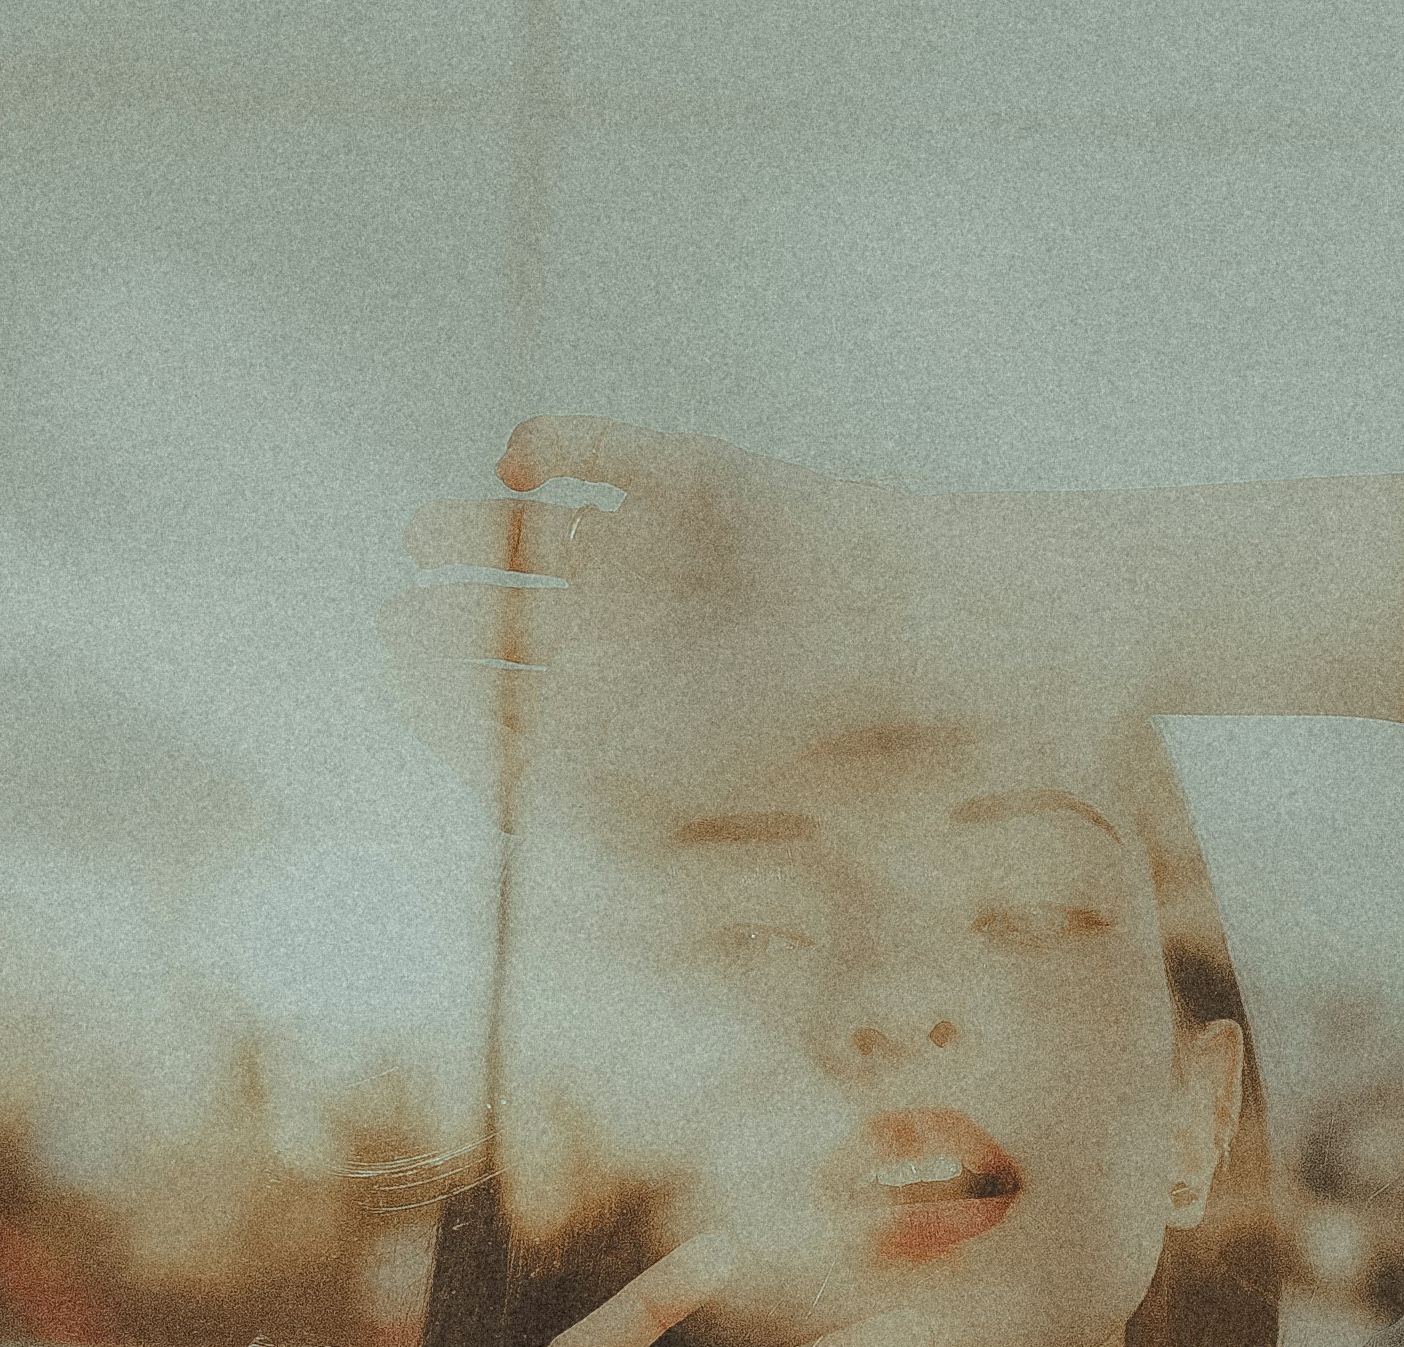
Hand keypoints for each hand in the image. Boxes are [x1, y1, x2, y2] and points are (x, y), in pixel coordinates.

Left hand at [383, 416, 1119, 822]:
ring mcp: (678, 559)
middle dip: (449, 625)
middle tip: (396, 618)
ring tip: (423, 534)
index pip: (524, 723)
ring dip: (476, 534)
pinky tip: (518, 461)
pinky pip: (617, 458)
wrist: (1006, 626)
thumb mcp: (767, 792)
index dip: (454, 708)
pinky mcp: (717, 482)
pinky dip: (564, 447)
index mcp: (657, 726)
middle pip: (515, 631)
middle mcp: (653, 641)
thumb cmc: (906, 737)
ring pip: (545, 542)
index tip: (406, 693)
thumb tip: (553, 841)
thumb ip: (669, 818)